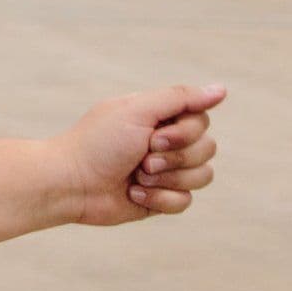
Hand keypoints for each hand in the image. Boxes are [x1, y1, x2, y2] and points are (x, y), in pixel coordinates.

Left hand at [50, 83, 225, 226]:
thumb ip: (180, 98)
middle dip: (175, 157)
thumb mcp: (137, 111)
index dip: (184, 132)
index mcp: (159, 117)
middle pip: (208, 149)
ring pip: (203, 176)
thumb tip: (221, 89)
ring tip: (137, 176)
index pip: (201, 120)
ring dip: (168, 178)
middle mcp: (165, 142)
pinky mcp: (161, 198)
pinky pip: (185, 201)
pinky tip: (133, 193)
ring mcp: (165, 171)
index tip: (153, 136)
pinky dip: (160, 198)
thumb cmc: (97, 143)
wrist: (71, 184)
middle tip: (142, 158)